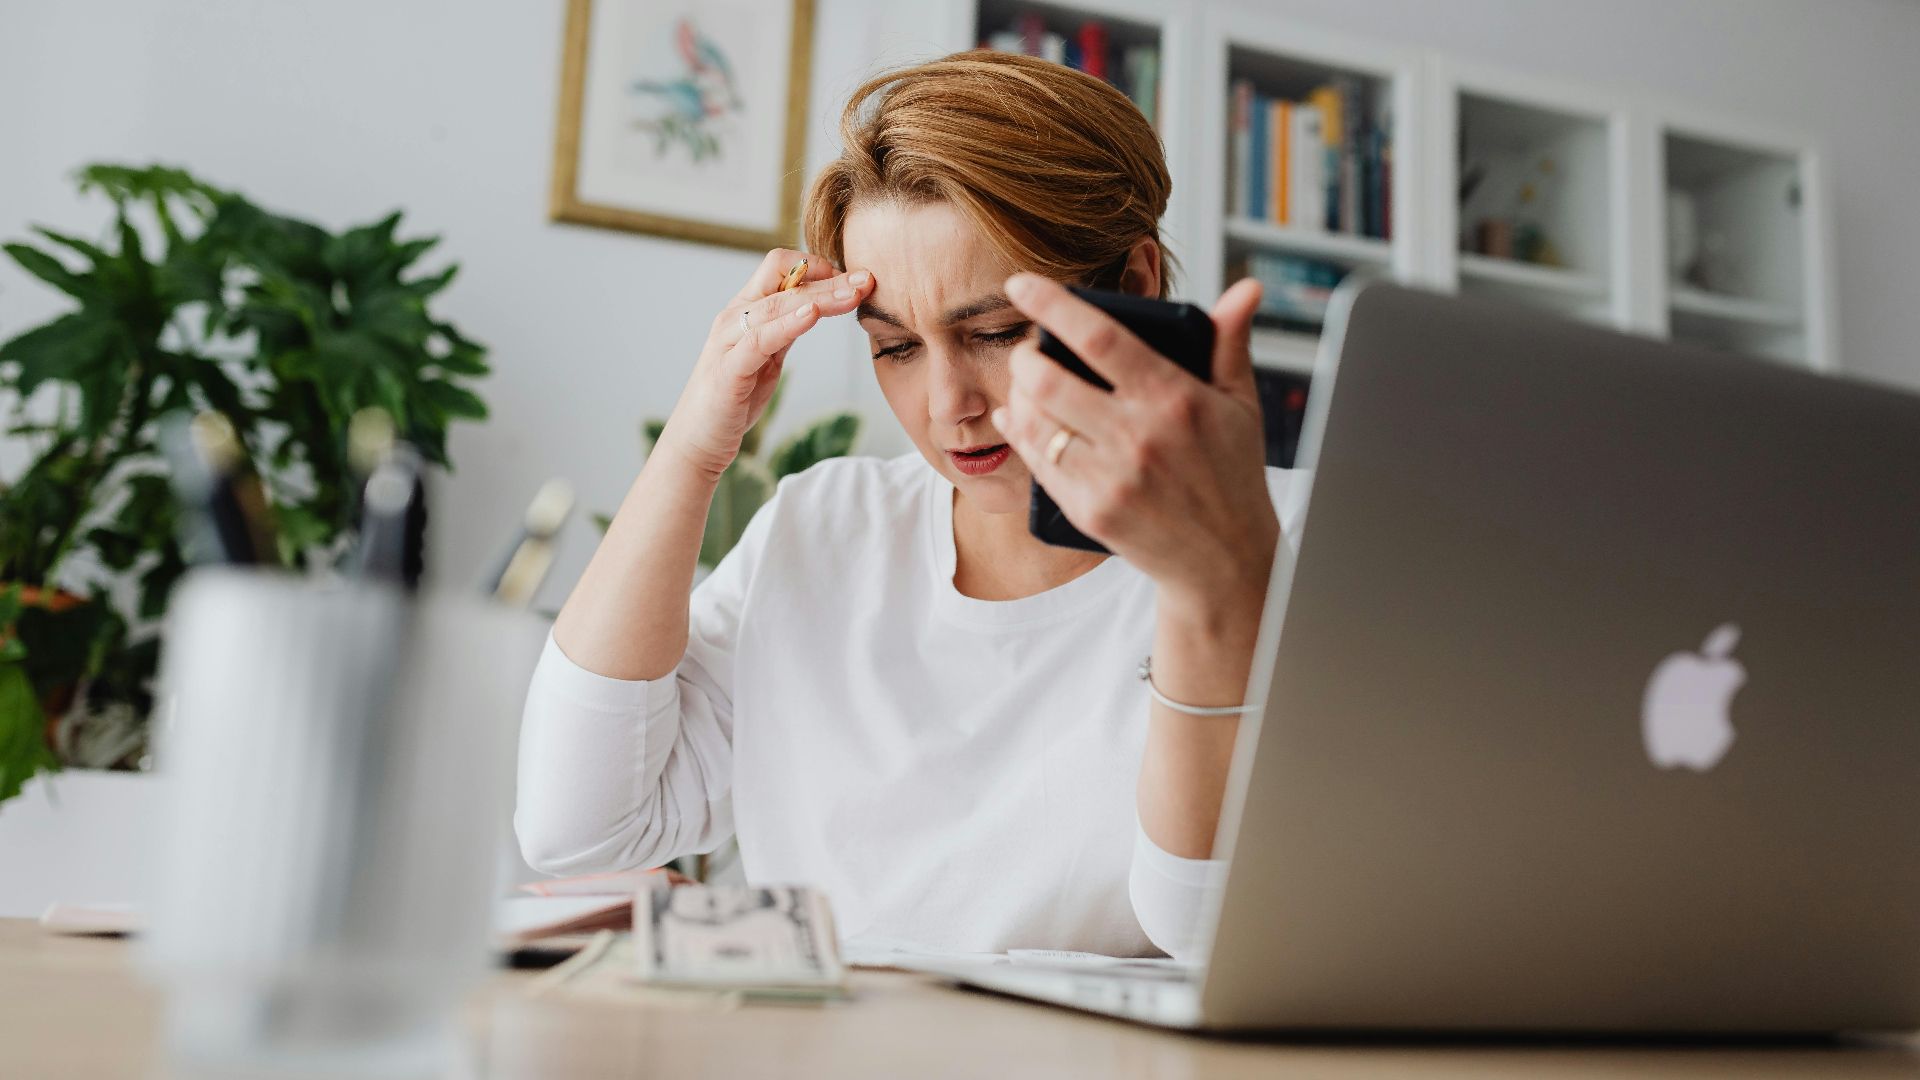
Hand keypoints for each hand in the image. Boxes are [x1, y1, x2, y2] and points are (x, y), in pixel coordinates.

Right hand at [659, 248, 873, 480]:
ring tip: (853, 294)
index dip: (818, 267)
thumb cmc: (734, 398)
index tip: (852, 281)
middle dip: (831, 278)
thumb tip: (819, 307)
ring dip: (821, 297)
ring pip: (777, 305)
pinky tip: (813, 315)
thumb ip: (786, 330)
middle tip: (867, 279)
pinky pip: (760, 339)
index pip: (780, 267)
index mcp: (744, 310)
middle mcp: (734, 317)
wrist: (698, 441)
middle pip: (784, 280)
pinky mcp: (729, 369)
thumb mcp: (768, 356)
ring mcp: (728, 341)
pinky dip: (788, 324)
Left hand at [994, 274, 1279, 616]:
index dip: (1052, 305)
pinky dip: (1022, 435)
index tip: (1021, 283)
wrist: (1225, 561)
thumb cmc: (1233, 475)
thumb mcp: (1241, 405)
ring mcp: (1112, 477)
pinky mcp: (1091, 511)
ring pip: (1036, 421)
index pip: (1099, 337)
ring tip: (1027, 384)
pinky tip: (1021, 420)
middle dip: (1025, 356)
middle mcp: (1139, 436)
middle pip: (1049, 379)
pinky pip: (1039, 463)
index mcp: (1174, 399)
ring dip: (1018, 395)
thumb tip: (1245, 289)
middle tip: (1029, 350)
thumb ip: (1230, 343)